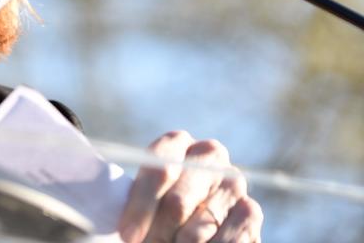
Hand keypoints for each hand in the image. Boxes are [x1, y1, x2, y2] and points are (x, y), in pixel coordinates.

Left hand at [117, 130, 262, 242]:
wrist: (192, 214)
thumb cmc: (155, 207)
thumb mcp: (143, 197)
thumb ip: (134, 200)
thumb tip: (126, 226)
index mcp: (176, 143)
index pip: (158, 170)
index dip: (141, 206)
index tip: (127, 234)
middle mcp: (209, 154)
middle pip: (177, 203)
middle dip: (157, 233)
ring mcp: (232, 182)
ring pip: (199, 228)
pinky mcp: (250, 211)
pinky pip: (227, 241)